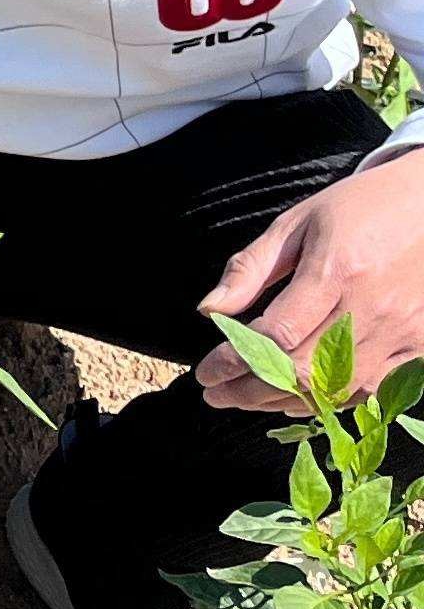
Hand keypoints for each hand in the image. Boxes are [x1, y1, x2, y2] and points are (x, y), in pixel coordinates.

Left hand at [197, 144, 423, 410]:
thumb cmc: (360, 208)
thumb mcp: (296, 224)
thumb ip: (251, 268)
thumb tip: (209, 309)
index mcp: (335, 271)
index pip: (275, 335)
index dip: (234, 361)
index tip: (205, 373)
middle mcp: (371, 308)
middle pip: (303, 370)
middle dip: (250, 389)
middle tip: (217, 394)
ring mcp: (402, 331)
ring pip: (337, 389)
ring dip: (286, 401)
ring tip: (248, 398)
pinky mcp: (421, 345)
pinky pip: (371, 389)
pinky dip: (330, 400)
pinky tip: (298, 397)